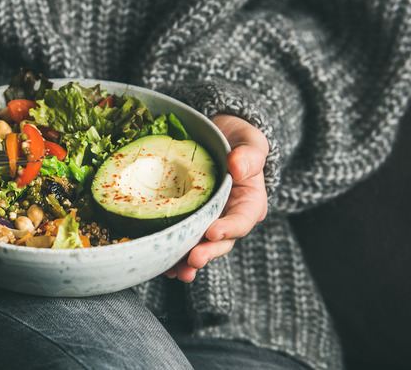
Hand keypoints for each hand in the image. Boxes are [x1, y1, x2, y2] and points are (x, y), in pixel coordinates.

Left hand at [165, 114, 268, 281]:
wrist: (217, 138)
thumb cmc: (237, 141)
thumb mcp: (250, 142)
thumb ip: (249, 155)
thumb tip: (238, 167)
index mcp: (249, 202)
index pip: (242, 220)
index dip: (229, 229)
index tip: (213, 233)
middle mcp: (229, 217)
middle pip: (221, 242)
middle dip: (207, 253)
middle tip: (193, 260)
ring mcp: (208, 222)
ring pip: (200, 246)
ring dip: (188, 262)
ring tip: (177, 272)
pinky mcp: (189, 221)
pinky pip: (182, 239)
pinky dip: (172, 252)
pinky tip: (161, 263)